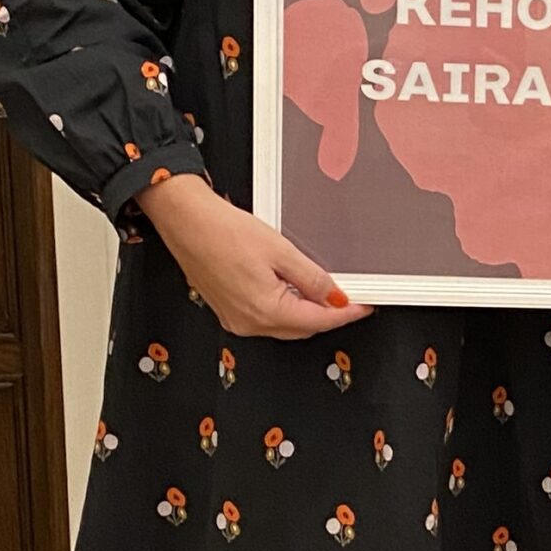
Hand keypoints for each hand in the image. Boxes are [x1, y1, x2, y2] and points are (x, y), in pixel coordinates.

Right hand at [135, 172, 372, 339]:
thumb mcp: (280, 250)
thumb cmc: (224, 232)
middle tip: (350, 297)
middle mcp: (249, 323)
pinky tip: (294, 290)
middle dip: (328, 315)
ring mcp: (236, 320)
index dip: (345, 314)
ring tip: (326, 291)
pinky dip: (286, 308)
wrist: (186, 222)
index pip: (317, 321)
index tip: (364, 306)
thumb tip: (335, 297)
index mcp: (265, 311)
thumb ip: (311, 278)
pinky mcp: (228, 311)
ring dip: (306, 312)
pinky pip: (266, 318)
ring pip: (284, 325)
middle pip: (301, 328)